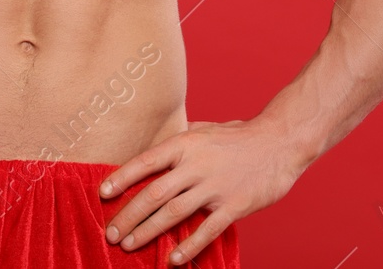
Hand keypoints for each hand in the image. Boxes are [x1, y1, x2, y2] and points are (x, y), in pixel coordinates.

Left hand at [99, 118, 303, 264]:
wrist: (280, 143)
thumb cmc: (239, 136)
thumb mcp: (206, 128)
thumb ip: (180, 138)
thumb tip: (154, 144)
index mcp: (186, 143)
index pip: (146, 161)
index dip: (122, 177)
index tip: (103, 193)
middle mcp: (196, 164)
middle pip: (154, 193)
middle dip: (128, 214)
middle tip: (111, 232)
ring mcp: (215, 186)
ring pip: (173, 213)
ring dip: (148, 231)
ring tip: (128, 245)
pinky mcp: (234, 205)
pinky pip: (207, 230)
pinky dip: (189, 246)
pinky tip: (173, 259)